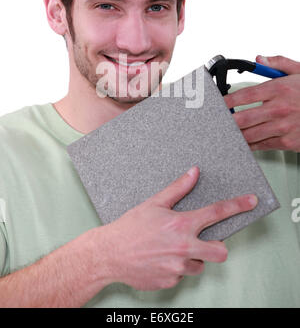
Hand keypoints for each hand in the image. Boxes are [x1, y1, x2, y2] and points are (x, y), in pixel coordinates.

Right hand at [102, 166, 256, 290]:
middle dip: (218, 247)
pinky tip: (160, 259)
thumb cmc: (130, 227)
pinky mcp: (170, 281)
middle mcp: (184, 247)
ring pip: (200, 265)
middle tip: (204, 241)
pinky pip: (182, 275)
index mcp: (181, 224)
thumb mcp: (154, 203)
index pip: (217, 212)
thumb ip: (178, 188)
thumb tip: (194, 172)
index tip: (252, 201)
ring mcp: (177, 267)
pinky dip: (176, 268)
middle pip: (221, 252)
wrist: (109, 254)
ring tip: (171, 249)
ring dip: (192, 257)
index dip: (237, 205)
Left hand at [224, 55, 299, 151]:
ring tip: (224, 133)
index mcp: (280, 89)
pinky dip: (250, 145)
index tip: (218, 103)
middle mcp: (279, 109)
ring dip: (235, 135)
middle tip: (216, 122)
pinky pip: (262, 145)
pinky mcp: (288, 142)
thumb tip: (260, 59)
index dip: (226, 101)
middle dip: (226, 122)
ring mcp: (283, 127)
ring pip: (250, 135)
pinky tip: (243, 142)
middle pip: (243, 118)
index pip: (244, 95)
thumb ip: (278, 63)